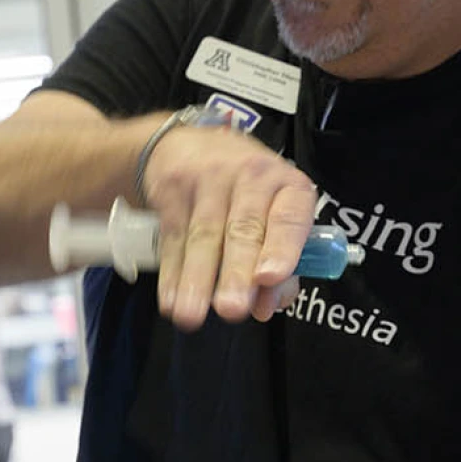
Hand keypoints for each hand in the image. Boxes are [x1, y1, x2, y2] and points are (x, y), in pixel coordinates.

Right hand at [142, 122, 316, 330]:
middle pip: (244, 229)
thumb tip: (266, 307)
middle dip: (236, 272)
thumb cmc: (244, 194)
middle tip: (232, 309)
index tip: (270, 278)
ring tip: (191, 315)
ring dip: (197, 280)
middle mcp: (251, 176)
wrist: (187, 146)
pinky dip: (171, 273)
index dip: (282, 247)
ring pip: (203, 236)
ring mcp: (209, 179)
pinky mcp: (173, 188)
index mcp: (287, 186)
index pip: (290, 216)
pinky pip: (173, 237)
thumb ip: (280, 267)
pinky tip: (170, 300)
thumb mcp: (272, 216)